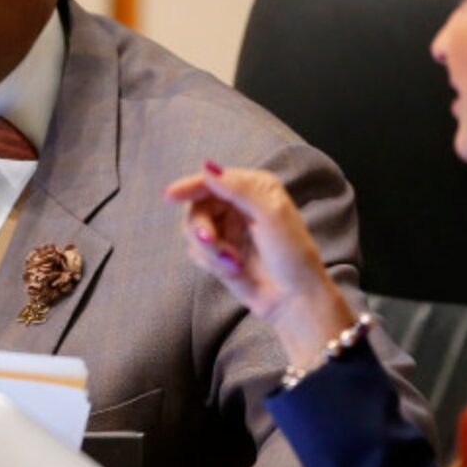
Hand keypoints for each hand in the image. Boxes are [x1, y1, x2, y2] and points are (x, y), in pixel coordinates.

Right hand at [164, 161, 340, 323]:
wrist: (295, 299)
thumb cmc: (293, 255)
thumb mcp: (270, 216)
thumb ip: (238, 190)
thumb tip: (207, 167)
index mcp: (254, 188)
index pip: (213, 180)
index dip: (190, 186)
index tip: (170, 195)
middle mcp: (238, 205)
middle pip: (197, 206)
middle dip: (201, 226)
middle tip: (210, 241)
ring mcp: (227, 230)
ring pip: (194, 230)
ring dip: (208, 248)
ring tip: (230, 262)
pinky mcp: (219, 254)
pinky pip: (196, 251)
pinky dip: (210, 261)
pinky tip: (233, 270)